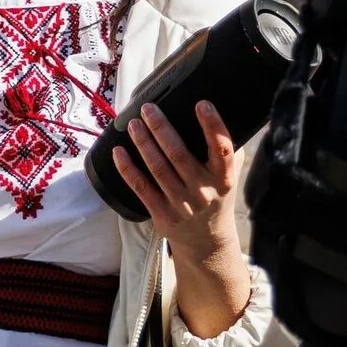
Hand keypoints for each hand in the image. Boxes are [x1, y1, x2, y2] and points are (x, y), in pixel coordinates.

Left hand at [115, 100, 243, 267]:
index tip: (201, 103)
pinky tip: (118, 151)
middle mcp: (203, 191)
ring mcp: (182, 205)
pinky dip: (128, 169)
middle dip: (161, 128)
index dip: (213, 126)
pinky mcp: (162, 214)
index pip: (222, 149)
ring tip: (133, 123)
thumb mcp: (228, 177)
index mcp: (223, 178)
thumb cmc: (216, 197)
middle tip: (148, 108)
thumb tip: (216, 111)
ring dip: (143, 143)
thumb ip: (225, 151)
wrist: (207, 242)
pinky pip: (141, 188)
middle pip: (179, 155)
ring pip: (157, 168)